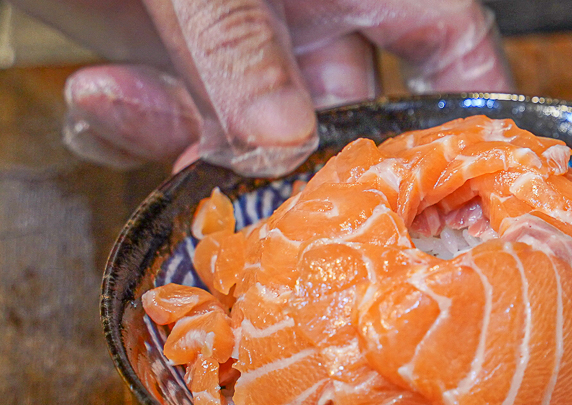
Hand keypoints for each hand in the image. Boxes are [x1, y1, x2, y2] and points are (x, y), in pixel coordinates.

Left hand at [12, 0, 512, 176]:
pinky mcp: (177, 65)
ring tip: (126, 106)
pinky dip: (126, 128)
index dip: (471, 120)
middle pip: (341, 123)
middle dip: (296, 174)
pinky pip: (171, 124)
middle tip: (270, 217)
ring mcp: (246, 48)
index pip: (452, 47)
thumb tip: (279, 141)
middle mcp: (314, 20)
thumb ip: (242, 43)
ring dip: (183, 143)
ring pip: (246, 136)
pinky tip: (99, 99)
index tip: (472, 195)